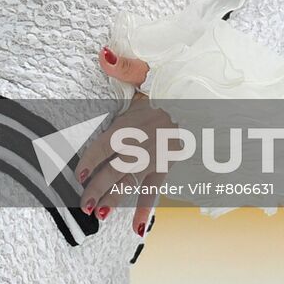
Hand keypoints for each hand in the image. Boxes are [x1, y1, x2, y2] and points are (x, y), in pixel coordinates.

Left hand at [79, 47, 168, 235]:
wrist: (206, 99)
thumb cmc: (172, 86)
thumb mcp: (147, 72)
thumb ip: (123, 67)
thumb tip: (103, 54)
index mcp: (131, 121)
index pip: (103, 144)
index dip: (88, 160)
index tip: (78, 173)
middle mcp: (141, 142)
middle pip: (113, 169)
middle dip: (96, 187)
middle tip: (82, 204)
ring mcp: (155, 157)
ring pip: (129, 182)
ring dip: (113, 199)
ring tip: (98, 214)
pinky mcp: (167, 166)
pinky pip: (154, 191)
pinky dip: (145, 210)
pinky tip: (137, 228)